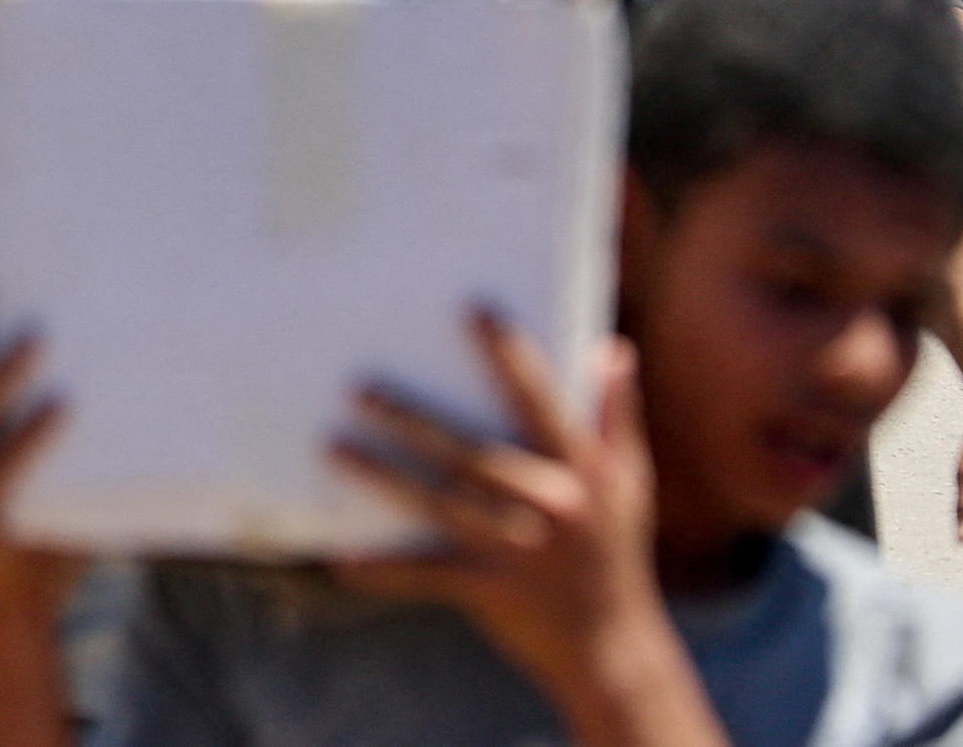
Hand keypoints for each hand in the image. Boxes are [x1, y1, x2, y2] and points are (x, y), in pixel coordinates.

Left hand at [335, 315, 684, 720]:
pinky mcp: (489, 592)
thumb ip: (616, 414)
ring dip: (383, 478)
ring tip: (332, 447)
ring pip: (439, 505)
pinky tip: (338, 557)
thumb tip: (611, 347)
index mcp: (581, 472)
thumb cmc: (616, 551)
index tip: (473, 310)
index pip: (541, 403)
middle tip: (358, 388)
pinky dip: (384, 570)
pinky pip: (428, 575)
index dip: (510, 357)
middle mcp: (550, 508)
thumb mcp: (630, 484)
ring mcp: (517, 552)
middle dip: (415, 421)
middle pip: (472, 455)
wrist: (615, 651)